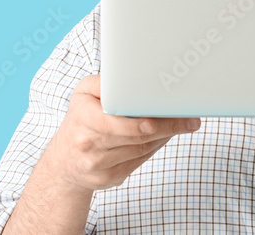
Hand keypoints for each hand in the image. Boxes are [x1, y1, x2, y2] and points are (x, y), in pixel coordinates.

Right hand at [42, 74, 201, 191]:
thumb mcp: (83, 93)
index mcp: (83, 119)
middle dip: (167, 127)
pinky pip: (139, 161)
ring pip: (141, 150)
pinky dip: (154, 148)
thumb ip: (104, 82)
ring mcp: (99, 165)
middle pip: (136, 137)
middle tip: (190, 119)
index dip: (140, 122)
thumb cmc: (80, 119)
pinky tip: (164, 136)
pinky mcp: (109, 178)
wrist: (63, 161)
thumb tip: (129, 75)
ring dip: (165, 137)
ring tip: (183, 124)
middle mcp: (88, 144)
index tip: (162, 116)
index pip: (115, 123)